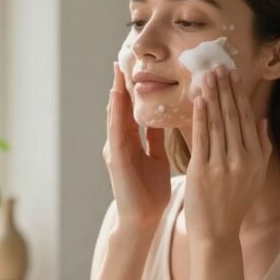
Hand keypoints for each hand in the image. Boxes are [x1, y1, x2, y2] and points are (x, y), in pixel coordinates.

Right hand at [103, 62, 170, 227]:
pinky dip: (116, 112)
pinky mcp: (115, 159)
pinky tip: (117, 97)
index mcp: (131, 143)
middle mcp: (120, 143)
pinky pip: (115, 131)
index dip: (134, 90)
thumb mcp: (156, 159)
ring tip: (118, 71)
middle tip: (122, 60)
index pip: (132, 110)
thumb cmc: (150, 193)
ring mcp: (115, 150)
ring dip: (116, 93)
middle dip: (122, 85)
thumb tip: (163, 118)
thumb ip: (155, 139)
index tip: (136, 68)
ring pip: (115, 115)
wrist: (143, 219)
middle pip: (121, 109)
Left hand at [185, 65, 271, 241]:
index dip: (238, 94)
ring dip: (212, 97)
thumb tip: (261, 120)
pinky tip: (198, 100)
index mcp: (255, 158)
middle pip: (232, 117)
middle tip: (218, 65)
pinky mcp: (202, 171)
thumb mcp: (254, 177)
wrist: (216, 233)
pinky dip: (200, 117)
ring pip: (217, 124)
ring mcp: (222, 165)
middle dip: (225, 89)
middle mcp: (241, 159)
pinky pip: (201, 138)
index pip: (246, 118)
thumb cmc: (233, 204)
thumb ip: (261, 148)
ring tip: (207, 76)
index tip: (233, 74)